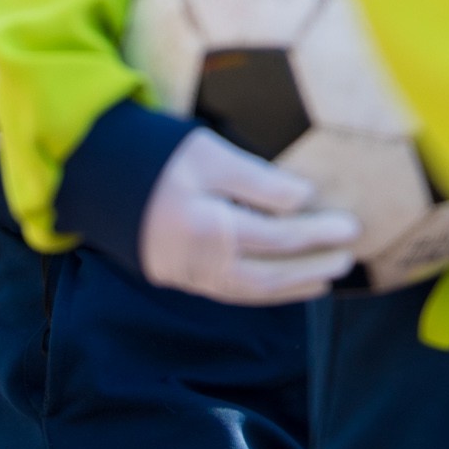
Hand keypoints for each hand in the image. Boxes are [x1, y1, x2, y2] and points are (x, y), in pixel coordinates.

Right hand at [138, 129, 360, 304]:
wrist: (99, 174)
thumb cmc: (157, 156)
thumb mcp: (209, 155)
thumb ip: (257, 181)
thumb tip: (304, 200)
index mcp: (211, 230)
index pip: (279, 239)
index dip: (318, 234)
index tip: (350, 227)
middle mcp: (204, 263)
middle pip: (270, 275)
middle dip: (312, 267)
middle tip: (348, 257)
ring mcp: (191, 275)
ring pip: (252, 291)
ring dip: (291, 286)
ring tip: (324, 279)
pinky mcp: (182, 276)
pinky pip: (232, 292)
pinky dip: (263, 292)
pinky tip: (281, 284)